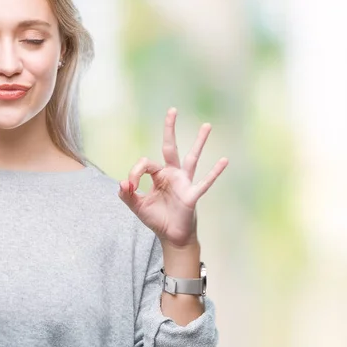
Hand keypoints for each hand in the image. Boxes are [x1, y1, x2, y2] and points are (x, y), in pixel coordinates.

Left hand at [118, 108, 227, 247]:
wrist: (171, 236)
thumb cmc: (157, 219)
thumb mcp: (137, 207)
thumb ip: (127, 195)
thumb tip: (122, 183)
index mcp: (158, 175)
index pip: (145, 164)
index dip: (134, 173)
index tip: (130, 187)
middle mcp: (172, 174)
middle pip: (170, 147)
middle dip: (170, 129)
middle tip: (172, 110)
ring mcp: (184, 183)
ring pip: (192, 158)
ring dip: (199, 142)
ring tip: (206, 125)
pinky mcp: (192, 194)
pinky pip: (205, 181)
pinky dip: (214, 172)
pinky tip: (224, 160)